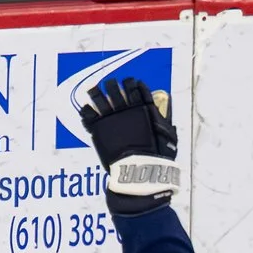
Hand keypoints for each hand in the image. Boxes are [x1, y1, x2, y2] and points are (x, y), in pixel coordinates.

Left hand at [77, 75, 179, 214]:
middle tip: (110, 83)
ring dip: (95, 92)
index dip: (131, 82)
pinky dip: (86, 111)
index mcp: (143, 107)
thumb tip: (164, 106)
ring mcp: (111, 117)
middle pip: (116, 88)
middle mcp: (126, 108)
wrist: (139, 170)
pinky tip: (84, 109)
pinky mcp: (98, 129)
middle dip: (113, 84)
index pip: (136, 87)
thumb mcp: (168, 134)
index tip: (129, 82)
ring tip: (92, 90)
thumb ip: (164, 118)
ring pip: (99, 97)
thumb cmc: (156, 155)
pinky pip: (88, 115)